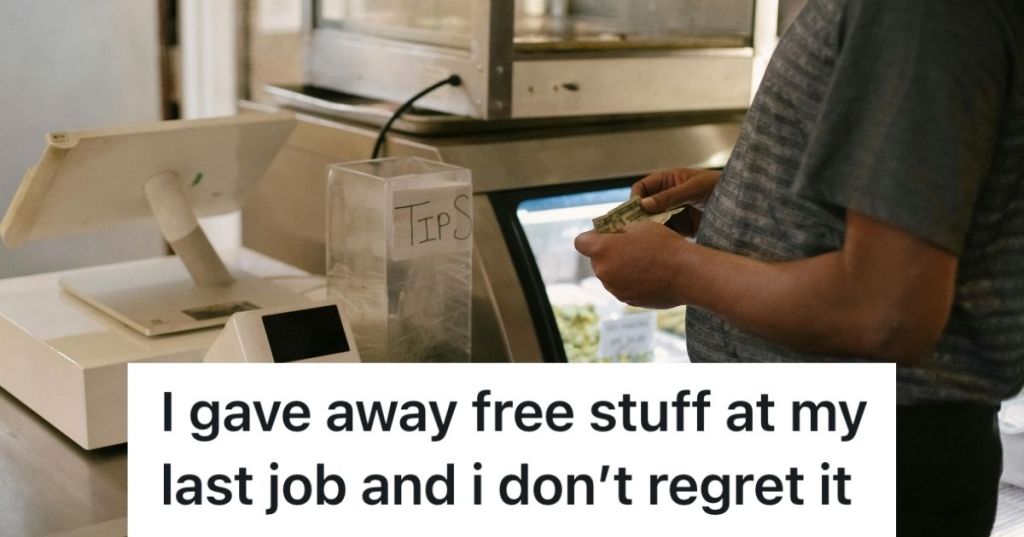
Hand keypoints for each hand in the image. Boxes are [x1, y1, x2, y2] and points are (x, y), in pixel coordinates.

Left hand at [574, 221, 690, 308]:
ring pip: (610, 274)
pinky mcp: (627, 300)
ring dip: (620, 268)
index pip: (581, 242)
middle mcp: (603, 271)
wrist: (686, 273)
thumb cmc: (663, 244)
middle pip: (596, 260)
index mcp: (601, 250)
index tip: (608, 234)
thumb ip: (618, 231)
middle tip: (630, 246)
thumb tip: (611, 235)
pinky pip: (623, 287)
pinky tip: (650, 275)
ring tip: (644, 261)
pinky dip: (631, 281)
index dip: (592, 236)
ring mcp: (614, 288)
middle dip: (608, 253)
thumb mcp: (639, 226)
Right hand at [631, 168, 719, 236]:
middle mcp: (667, 197)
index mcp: (668, 180)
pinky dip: (661, 237)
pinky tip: (661, 243)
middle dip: (638, 217)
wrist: (742, 205)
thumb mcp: (694, 188)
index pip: (642, 188)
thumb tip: (644, 205)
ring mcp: (674, 213)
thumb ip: (670, 196)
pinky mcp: (682, 228)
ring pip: (653, 222)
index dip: (635, 198)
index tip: (635, 210)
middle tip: (634, 229)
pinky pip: (666, 233)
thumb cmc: (719, 186)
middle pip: (644, 207)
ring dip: (649, 229)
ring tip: (648, 238)